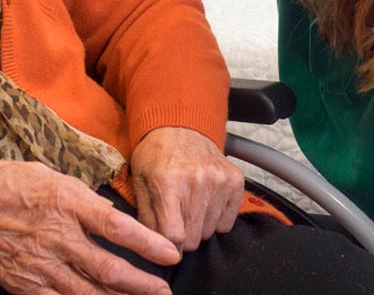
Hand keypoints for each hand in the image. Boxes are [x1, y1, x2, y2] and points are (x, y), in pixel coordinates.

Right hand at [0, 159, 177, 294]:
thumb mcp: (48, 175)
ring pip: (91, 292)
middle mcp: (58, 235)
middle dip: (143, 283)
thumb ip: (80, 198)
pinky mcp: (28, 285)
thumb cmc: (6, 182)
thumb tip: (109, 216)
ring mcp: (43, 264)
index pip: (116, 226)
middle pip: (109, 267)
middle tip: (165, 291)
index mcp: (65, 200)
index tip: (170, 253)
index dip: (147, 242)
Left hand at [130, 127, 242, 253]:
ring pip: (210, 233)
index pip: (173, 236)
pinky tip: (205, 199)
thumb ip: (145, 216)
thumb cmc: (155, 154)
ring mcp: (218, 181)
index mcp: (167, 183)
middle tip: (176, 215)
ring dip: (198, 225)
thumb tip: (154, 248)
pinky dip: (216, 218)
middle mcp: (196, 182)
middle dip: (182, 234)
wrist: (180, 124)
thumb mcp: (138, 180)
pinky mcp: (234, 181)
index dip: (168, 246)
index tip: (166, 243)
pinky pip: (227, 223)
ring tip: (189, 203)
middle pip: (193, 240)